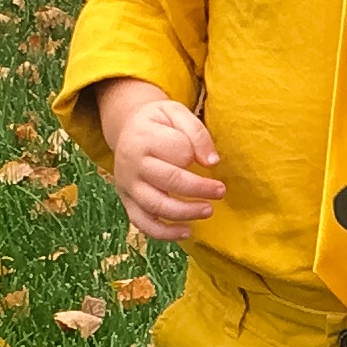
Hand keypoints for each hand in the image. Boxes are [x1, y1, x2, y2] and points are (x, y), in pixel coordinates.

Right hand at [99, 79, 223, 240]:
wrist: (128, 128)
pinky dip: (164, 233)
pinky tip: (186, 232)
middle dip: (199, 188)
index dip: (195, 155)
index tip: (209, 159)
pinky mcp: (126, 201)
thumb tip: (212, 162)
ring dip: (185, 212)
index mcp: (144, 137)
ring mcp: (127, 185)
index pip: (176, 150)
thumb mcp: (177, 113)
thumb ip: (197, 133)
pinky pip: (142, 222)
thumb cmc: (158, 122)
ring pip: (155, 205)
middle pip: (168, 180)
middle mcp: (131, 163)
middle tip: (220, 191)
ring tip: (208, 211)